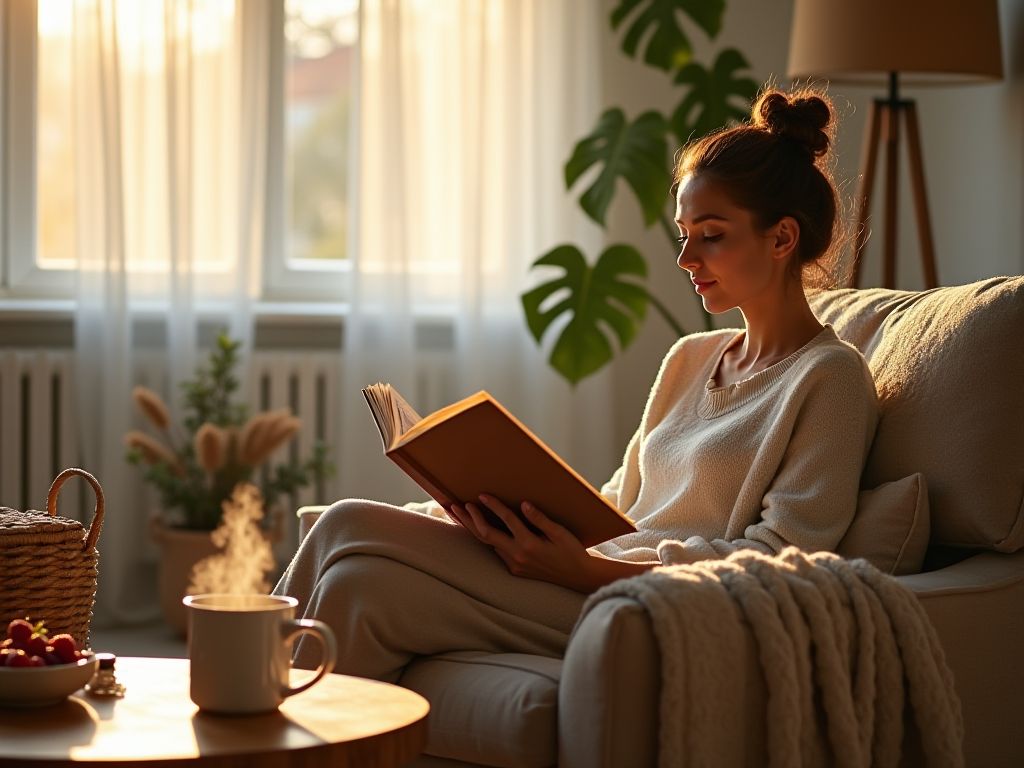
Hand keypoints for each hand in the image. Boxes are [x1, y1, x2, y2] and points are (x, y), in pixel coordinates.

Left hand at [448, 494, 595, 592]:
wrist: (578, 577)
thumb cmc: (571, 551)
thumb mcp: (559, 533)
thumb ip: (540, 519)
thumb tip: (523, 504)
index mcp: (529, 545)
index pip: (507, 521)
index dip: (494, 506)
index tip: (482, 495)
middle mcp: (518, 556)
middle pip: (486, 535)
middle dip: (469, 519)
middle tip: (455, 505)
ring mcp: (514, 565)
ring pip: (487, 544)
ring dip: (472, 528)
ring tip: (457, 514)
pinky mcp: (514, 569)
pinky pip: (495, 551)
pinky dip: (484, 538)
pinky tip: (476, 528)